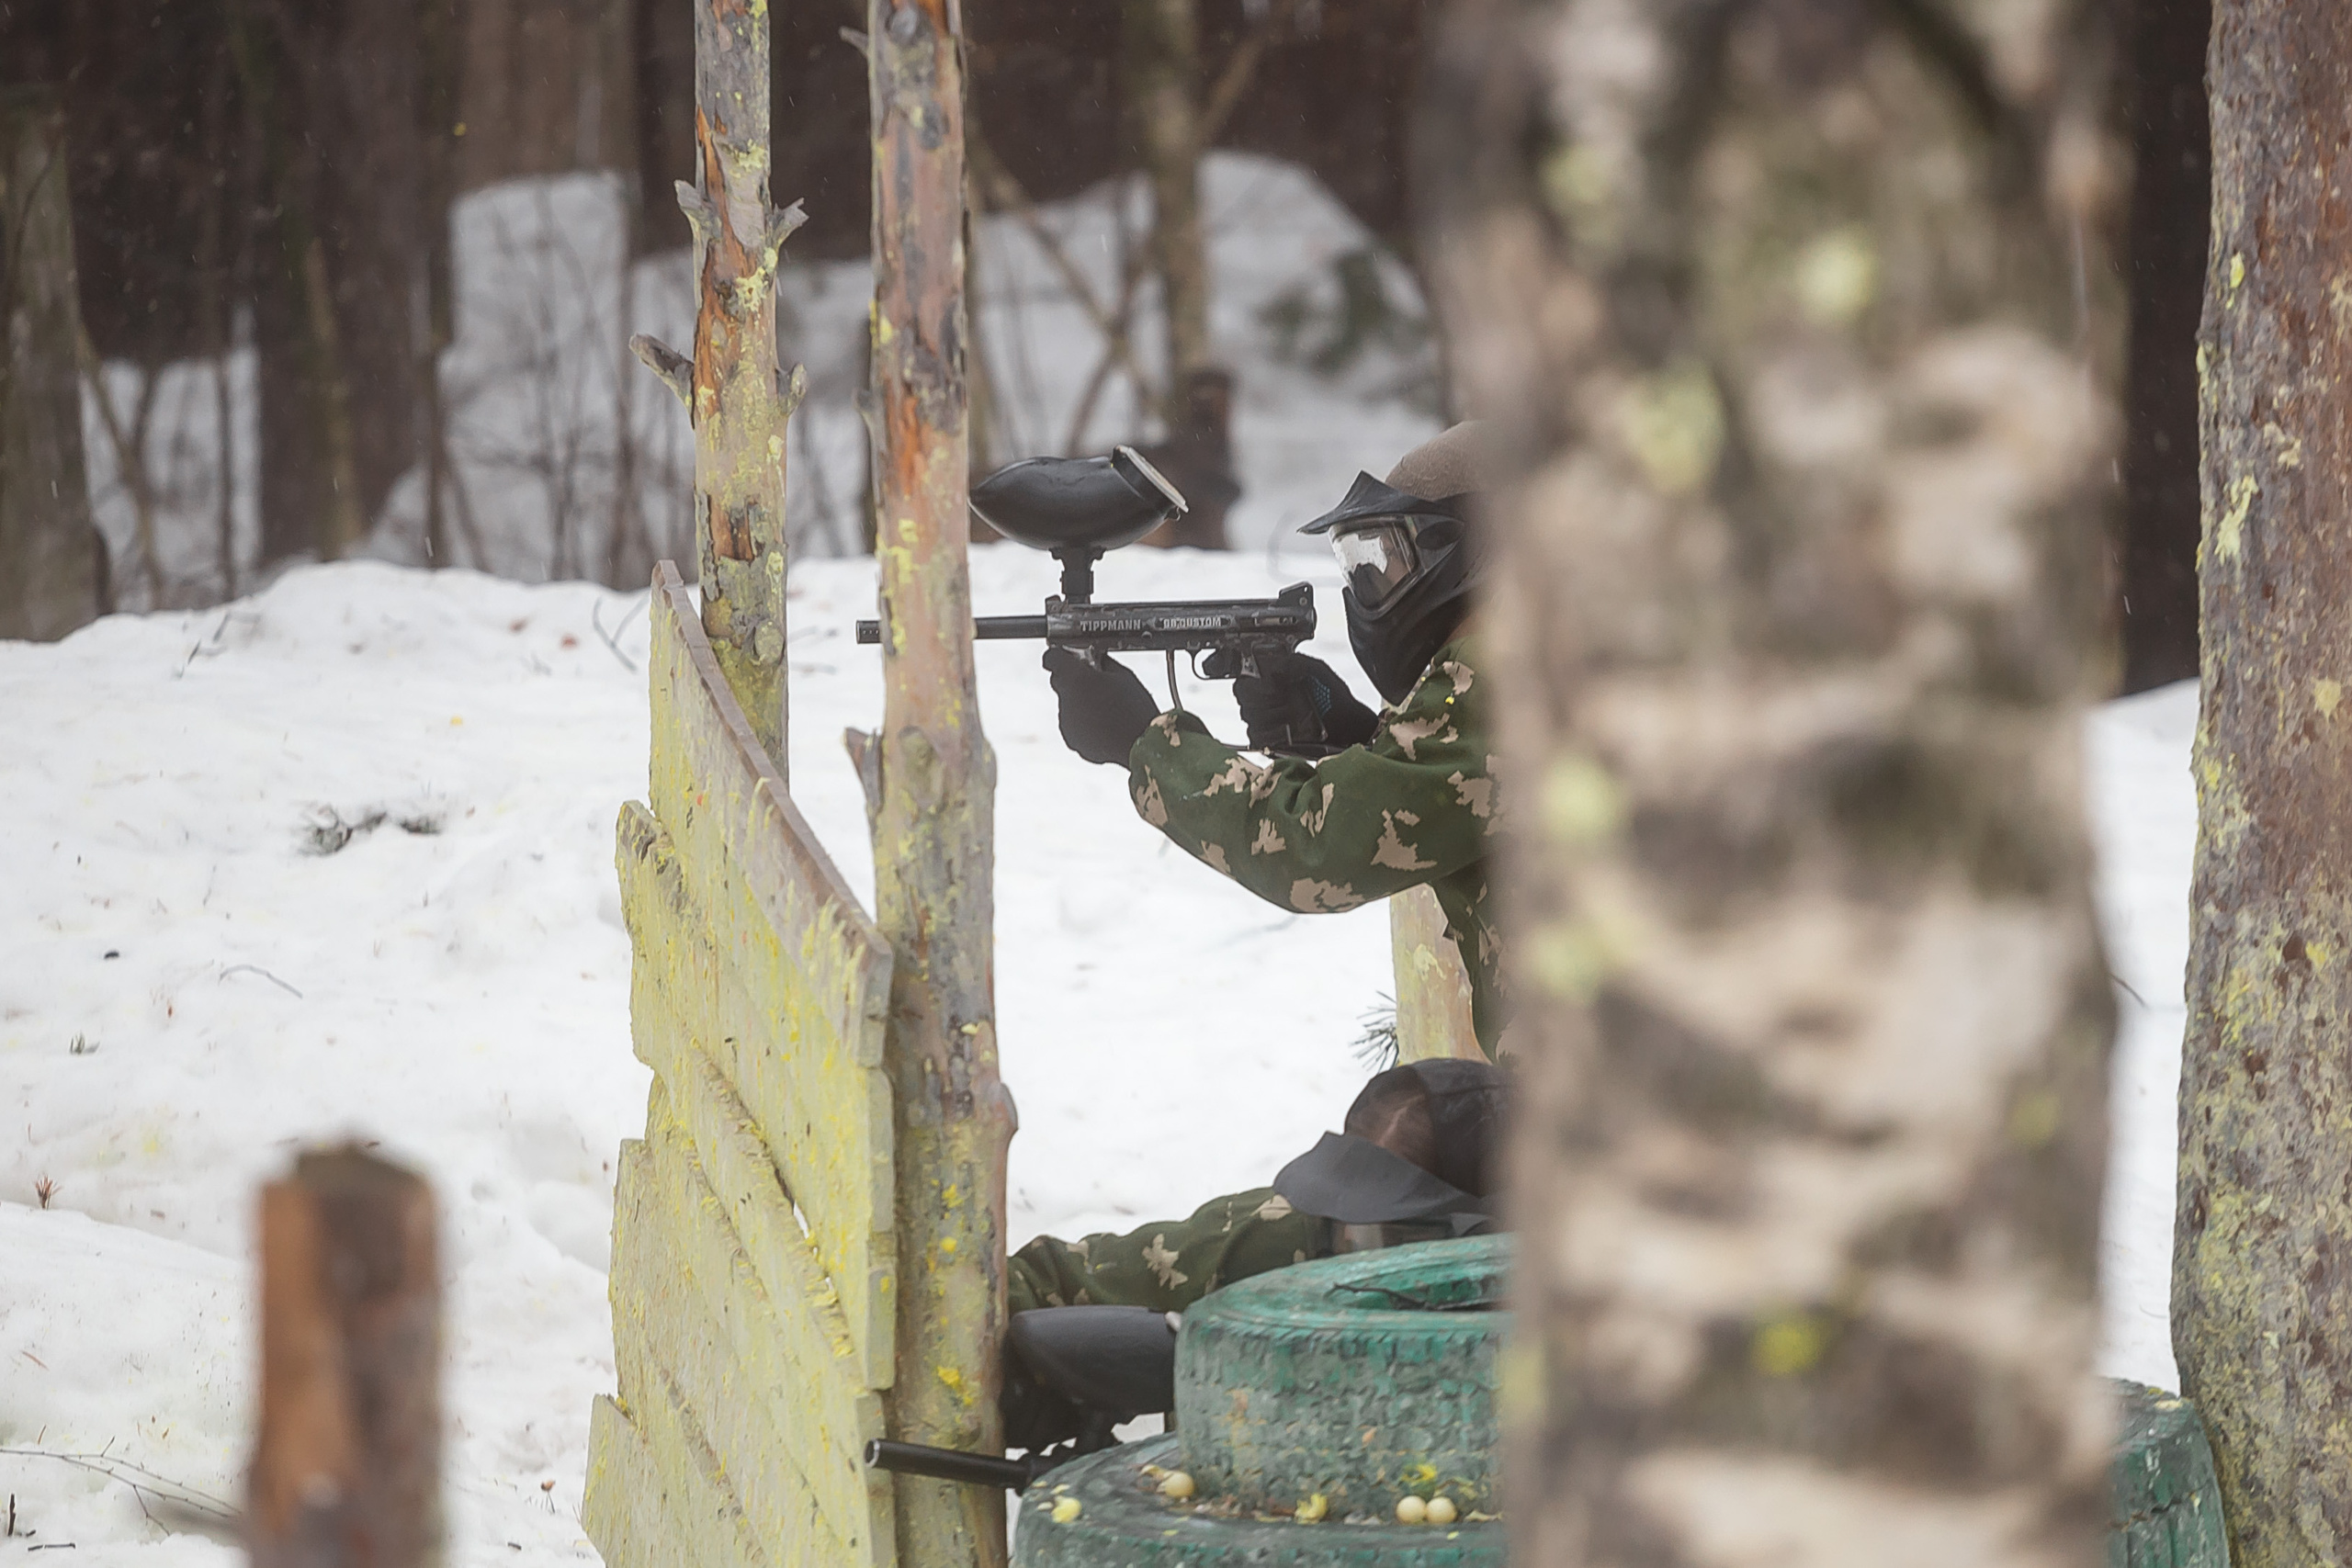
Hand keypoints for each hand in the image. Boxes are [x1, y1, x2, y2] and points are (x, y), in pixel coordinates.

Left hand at [1043, 647, 1158, 764]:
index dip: (1061, 656)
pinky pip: (1074, 725)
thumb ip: (1103, 663)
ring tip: (1108, 710)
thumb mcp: (1124, 675)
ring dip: (1081, 704)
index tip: (1072, 658)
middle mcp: (1065, 700)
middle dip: (1074, 681)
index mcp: (1075, 678)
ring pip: (1068, 705)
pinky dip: (1085, 724)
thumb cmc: (1136, 708)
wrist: (1144, 745)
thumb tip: (1097, 660)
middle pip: (1060, 682)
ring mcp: (1067, 722)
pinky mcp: (1073, 740)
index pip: (1052, 658)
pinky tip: (1106, 725)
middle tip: (1097, 683)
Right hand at [1233, 653, 1378, 752]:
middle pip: (1244, 699)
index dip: (1252, 683)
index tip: (1270, 686)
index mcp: (1275, 680)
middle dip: (1261, 700)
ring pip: (1249, 718)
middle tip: (1281, 700)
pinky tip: (1288, 730)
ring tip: (1291, 716)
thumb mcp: (1317, 670)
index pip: (1245, 679)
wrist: (1348, 727)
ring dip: (1269, 716)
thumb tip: (1273, 662)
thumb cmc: (1336, 698)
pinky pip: (1257, 737)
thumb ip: (1294, 661)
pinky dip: (1270, 733)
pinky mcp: (1272, 740)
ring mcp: (1269, 721)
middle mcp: (1268, 700)